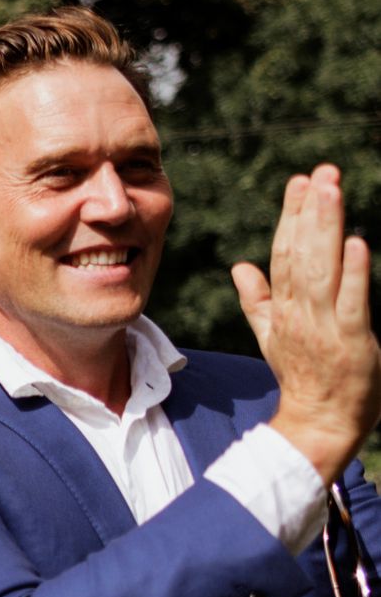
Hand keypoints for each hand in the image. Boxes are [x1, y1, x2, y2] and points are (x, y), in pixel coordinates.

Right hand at [232, 164, 380, 480]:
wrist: (317, 423)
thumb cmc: (304, 378)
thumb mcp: (273, 336)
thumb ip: (257, 300)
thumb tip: (240, 266)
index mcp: (282, 309)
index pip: (284, 253)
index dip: (292, 216)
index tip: (301, 181)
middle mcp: (299, 313)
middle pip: (301, 253)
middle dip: (311, 211)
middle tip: (321, 173)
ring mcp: (324, 326)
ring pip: (322, 269)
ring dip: (326, 228)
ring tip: (332, 191)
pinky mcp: (353, 341)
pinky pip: (353, 302)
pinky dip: (354, 273)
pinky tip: (357, 244)